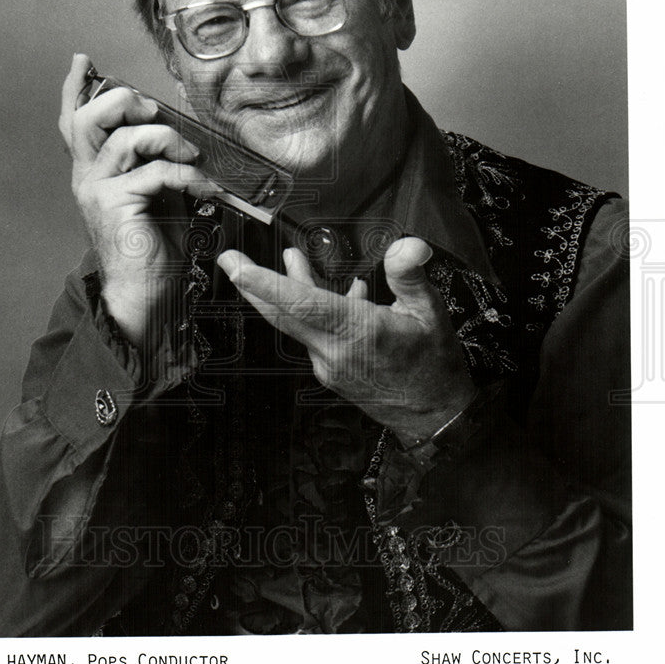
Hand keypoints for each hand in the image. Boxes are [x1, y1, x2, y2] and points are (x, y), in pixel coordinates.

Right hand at [59, 54, 221, 347]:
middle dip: (123, 101)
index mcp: (91, 172)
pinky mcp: (117, 206)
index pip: (72, 122)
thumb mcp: (151, 195)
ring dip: (167, 138)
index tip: (82, 60)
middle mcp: (86, 178)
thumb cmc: (150, 246)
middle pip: (87, 118)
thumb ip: (151, 165)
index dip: (74, 88)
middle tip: (154, 110)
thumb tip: (179, 136)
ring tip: (191, 154)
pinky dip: (187, 175)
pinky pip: (155, 172)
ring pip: (126, 140)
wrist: (142, 293)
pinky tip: (205, 189)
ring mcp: (97, 191)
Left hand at [216, 238, 477, 445]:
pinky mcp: (331, 371)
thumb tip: (407, 244)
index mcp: (357, 333)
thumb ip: (410, 276)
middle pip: (282, 314)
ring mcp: (329, 364)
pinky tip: (336, 291)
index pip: (300, 304)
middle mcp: (333, 350)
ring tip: (289, 257)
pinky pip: (314, 334)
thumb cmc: (435, 366)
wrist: (436, 419)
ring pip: (298, 322)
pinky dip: (315, 309)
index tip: (237, 268)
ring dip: (287, 291)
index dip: (265, 284)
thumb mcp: (432, 314)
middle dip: (251, 285)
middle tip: (228, 259)